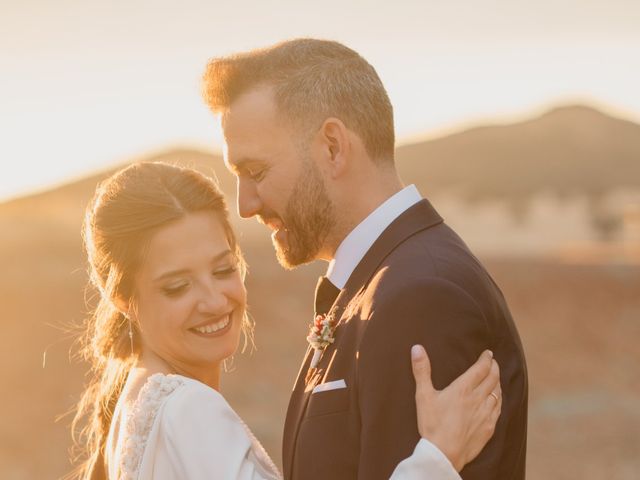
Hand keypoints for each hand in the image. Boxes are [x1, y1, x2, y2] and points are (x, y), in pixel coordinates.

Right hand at [410, 345, 501, 471]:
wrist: (443, 453)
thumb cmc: (432, 424)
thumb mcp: (423, 395)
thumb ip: (421, 370)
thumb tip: (417, 348)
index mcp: (462, 389)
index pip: (480, 369)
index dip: (486, 359)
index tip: (488, 353)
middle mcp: (477, 399)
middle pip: (492, 378)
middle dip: (494, 368)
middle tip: (493, 362)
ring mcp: (485, 414)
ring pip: (497, 393)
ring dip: (497, 382)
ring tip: (495, 377)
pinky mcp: (488, 428)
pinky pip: (498, 409)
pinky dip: (499, 399)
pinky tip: (496, 399)